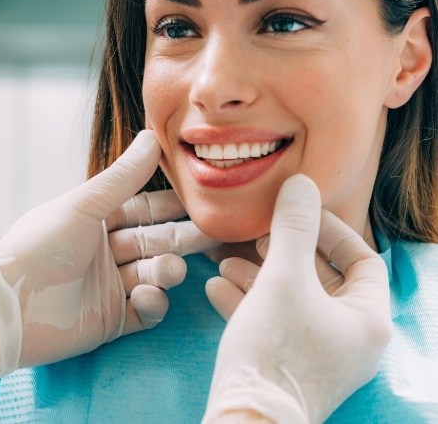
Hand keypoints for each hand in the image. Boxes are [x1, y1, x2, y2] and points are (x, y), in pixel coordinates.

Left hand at [0, 130, 219, 374]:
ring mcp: (110, 286)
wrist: (6, 306)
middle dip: (182, 237)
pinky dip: (152, 303)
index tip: (201, 198)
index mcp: (97, 220)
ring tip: (169, 270)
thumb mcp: (84, 205)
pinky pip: (145, 311)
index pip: (144, 208)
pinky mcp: (111, 320)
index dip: (172, 204)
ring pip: (153, 274)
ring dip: (166, 271)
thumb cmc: (40, 246)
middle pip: (155, 241)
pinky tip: (147, 296)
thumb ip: (123, 176)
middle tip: (214, 233)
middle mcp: (106, 251)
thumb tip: (153, 136)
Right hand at [203, 174, 391, 423]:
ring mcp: (317, 353)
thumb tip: (301, 183)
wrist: (245, 419)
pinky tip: (216, 287)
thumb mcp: (283, 277)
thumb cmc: (276, 346)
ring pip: (291, 298)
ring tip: (225, 259)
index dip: (331, 230)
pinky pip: (273, 321)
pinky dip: (248, 301)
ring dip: (258, 274)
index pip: (363, 259)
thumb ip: (293, 227)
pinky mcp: (288, 364)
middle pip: (321, 277)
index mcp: (366, 318)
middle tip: (256, 236)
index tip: (296, 214)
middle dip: (283, 251)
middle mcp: (348, 337)